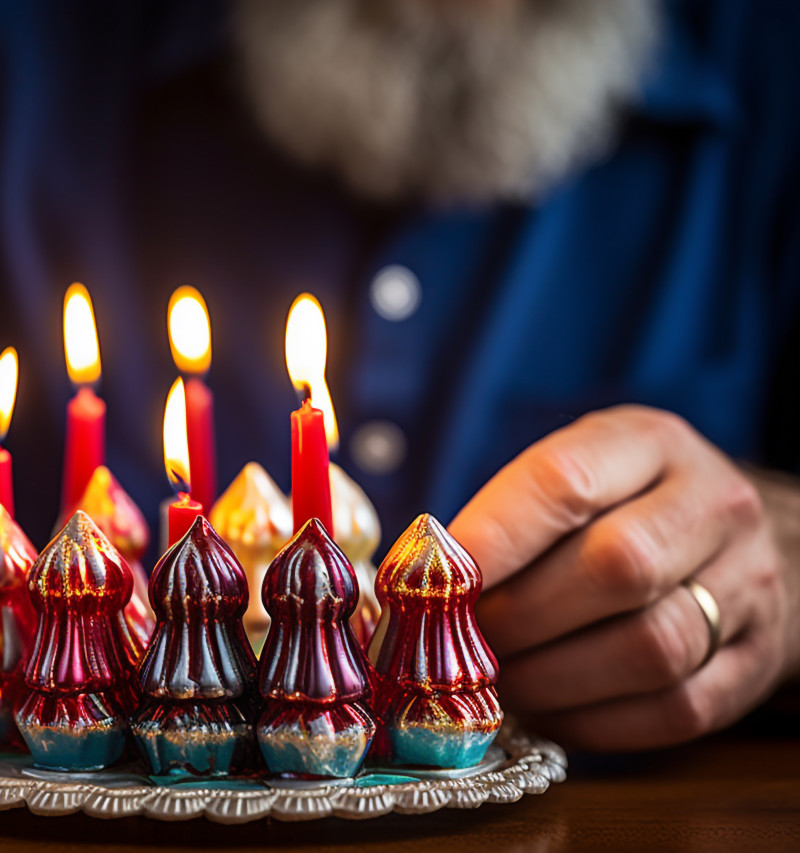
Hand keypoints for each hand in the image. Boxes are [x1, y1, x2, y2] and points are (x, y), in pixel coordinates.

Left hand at [450, 405, 799, 750]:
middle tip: (457, 643)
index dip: (492, 536)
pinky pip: (677, 708)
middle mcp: (713, 507)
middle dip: (519, 616)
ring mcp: (747, 586)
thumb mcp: (572, 471)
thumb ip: (506, 513)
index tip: (430, 579)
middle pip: (616, 568)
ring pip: (651, 646)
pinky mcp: (755, 661)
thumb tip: (415, 581)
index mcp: (650, 444)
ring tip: (496, 684)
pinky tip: (548, 712)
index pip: (566, 480)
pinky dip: (597, 721)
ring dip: (553, 678)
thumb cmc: (622, 506)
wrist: (744, 541)